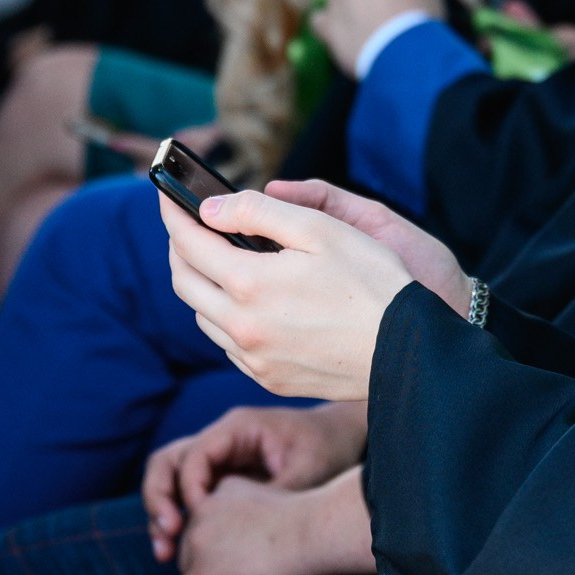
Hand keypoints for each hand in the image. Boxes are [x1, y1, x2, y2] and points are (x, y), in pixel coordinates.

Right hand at [141, 402, 369, 561]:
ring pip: (170, 479)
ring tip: (163, 553)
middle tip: (166, 536)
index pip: (194, 454)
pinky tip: (177, 551)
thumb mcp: (308, 472)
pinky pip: (186, 496)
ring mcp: (217, 458)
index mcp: (237, 427)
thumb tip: (245, 532)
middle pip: (168, 461)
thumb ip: (274, 497)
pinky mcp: (220, 478)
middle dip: (159, 499)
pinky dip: (178, 520)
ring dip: (160, 513)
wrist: (341, 439)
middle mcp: (219, 439)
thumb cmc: (326, 448)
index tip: (195, 521)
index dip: (188, 488)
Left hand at [153, 470, 374, 574]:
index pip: (206, 524)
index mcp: (220, 492)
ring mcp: (198, 546)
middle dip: (208, 570)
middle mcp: (200, 514)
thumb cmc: (311, 522)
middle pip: (191, 553)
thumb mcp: (277, 498)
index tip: (233, 562)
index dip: (218, 547)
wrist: (314, 532)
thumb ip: (252, 512)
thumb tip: (246, 543)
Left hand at [157, 184, 465, 399]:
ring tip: (218, 262)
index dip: (174, 213)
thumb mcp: (320, 228)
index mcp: (247, 284)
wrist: (407, 350)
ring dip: (200, 285)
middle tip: (187, 227)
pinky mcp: (269, 379)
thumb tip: (210, 209)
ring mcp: (253, 359)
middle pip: (183, 283)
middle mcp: (240, 327)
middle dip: (178, 249)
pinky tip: (246, 304)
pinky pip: (228, 346)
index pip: (188, 242)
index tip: (168, 195)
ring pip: (202, 317)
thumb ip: (258, 211)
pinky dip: (224, 318)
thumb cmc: (372, 281)